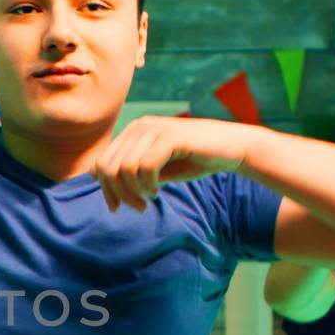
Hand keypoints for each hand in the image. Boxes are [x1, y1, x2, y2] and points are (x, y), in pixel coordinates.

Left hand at [92, 116, 262, 212]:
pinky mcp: (170, 137)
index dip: (105, 189)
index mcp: (134, 131)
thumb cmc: (195, 160)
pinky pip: (144, 167)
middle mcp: (140, 125)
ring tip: (147, 202)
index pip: (101, 162)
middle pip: (108, 167)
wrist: (233, 149)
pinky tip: (156, 192)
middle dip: (117, 194)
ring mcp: (155, 129)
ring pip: (123, 168)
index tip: (117, 208)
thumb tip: (105, 184)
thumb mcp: (158, 169)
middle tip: (136, 209)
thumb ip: (134, 174)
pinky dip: (147, 185)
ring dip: (133, 192)